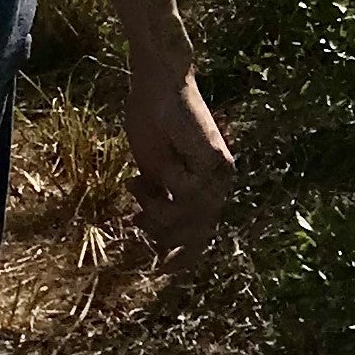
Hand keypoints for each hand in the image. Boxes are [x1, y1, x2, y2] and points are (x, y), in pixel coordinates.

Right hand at [124, 50, 233, 253]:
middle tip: (134, 219)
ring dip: (157, 208)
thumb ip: (157, 197)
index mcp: (205, 186)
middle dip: (162, 232)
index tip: (160, 270)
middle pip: (196, 232)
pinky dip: (165, 185)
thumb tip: (150, 231)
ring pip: (191, 216)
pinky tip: (150, 169)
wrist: (157, 84)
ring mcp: (220, 173)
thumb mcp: (151, 168)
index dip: (183, 256)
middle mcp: (219, 182)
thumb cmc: (151, 119)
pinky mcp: (216, 160)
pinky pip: (189, 192)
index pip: (201, 233)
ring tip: (136, 186)